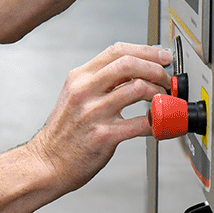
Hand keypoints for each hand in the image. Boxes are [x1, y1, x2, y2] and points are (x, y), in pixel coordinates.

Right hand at [28, 43, 171, 192]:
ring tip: (163, 100)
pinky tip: (156, 123)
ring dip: (159, 93)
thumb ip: (99, 81)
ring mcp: (94, 112)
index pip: (117, 51)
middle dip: (156, 69)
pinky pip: (141, 123)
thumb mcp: (74, 95)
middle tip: (165, 79)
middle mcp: (85, 91)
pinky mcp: (105, 135)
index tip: (161, 56)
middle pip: (129, 64)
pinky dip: (156, 121)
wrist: (48, 161)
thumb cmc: (64, 132)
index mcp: (79, 78)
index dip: (145, 51)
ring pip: (138, 88)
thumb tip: (134, 72)